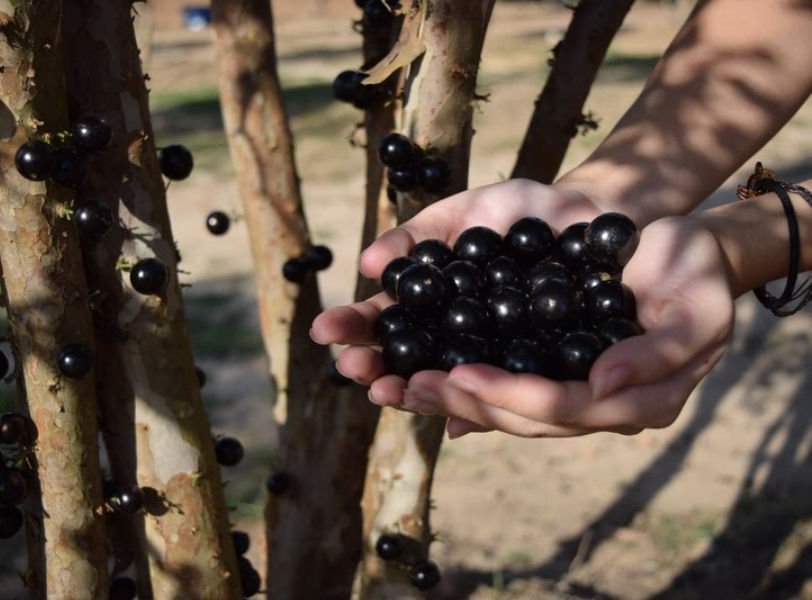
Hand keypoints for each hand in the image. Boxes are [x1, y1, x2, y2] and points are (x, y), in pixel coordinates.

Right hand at [310, 178, 611, 411]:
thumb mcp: (463, 213)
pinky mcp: (540, 373)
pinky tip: (457, 418)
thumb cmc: (524, 211)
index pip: (386, 322)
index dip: (357, 328)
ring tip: (385, 392)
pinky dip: (483, 407)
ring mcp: (497, 359)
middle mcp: (459, 338)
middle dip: (375, 367)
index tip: (325, 330)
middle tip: (350, 369)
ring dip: (415, 393)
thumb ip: (417, 234)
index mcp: (435, 305)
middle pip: (408, 360)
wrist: (595, 214)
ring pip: (450, 386)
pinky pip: (509, 395)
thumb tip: (366, 265)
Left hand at [398, 216, 736, 438]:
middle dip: (461, 403)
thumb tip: (600, 386)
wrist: (682, 254)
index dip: (508, 397)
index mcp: (633, 402)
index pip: (560, 409)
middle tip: (403, 387)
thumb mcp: (698, 312)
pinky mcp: (549, 365)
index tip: (458, 376)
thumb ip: (657, 354)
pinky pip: (501, 380)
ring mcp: (569, 387)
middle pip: (520, 417)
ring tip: (394, 385)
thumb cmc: (696, 276)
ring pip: (502, 407)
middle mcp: (595, 406)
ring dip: (448, 398)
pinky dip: (460, 380)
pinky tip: (415, 375)